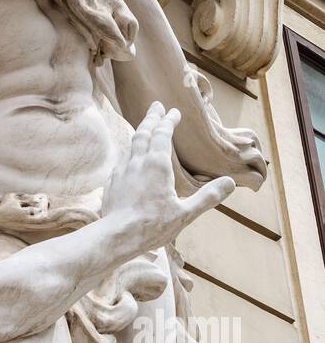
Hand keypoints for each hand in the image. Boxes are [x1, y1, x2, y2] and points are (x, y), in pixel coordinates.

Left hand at [102, 102, 233, 251]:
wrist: (116, 236)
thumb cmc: (152, 226)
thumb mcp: (186, 213)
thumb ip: (208, 197)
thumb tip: (230, 183)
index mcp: (157, 165)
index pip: (163, 134)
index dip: (169, 121)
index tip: (174, 111)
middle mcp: (137, 162)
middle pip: (144, 132)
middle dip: (152, 117)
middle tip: (156, 105)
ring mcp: (122, 171)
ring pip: (131, 144)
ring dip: (140, 132)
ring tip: (145, 127)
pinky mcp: (112, 182)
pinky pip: (123, 160)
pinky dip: (130, 152)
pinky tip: (132, 158)